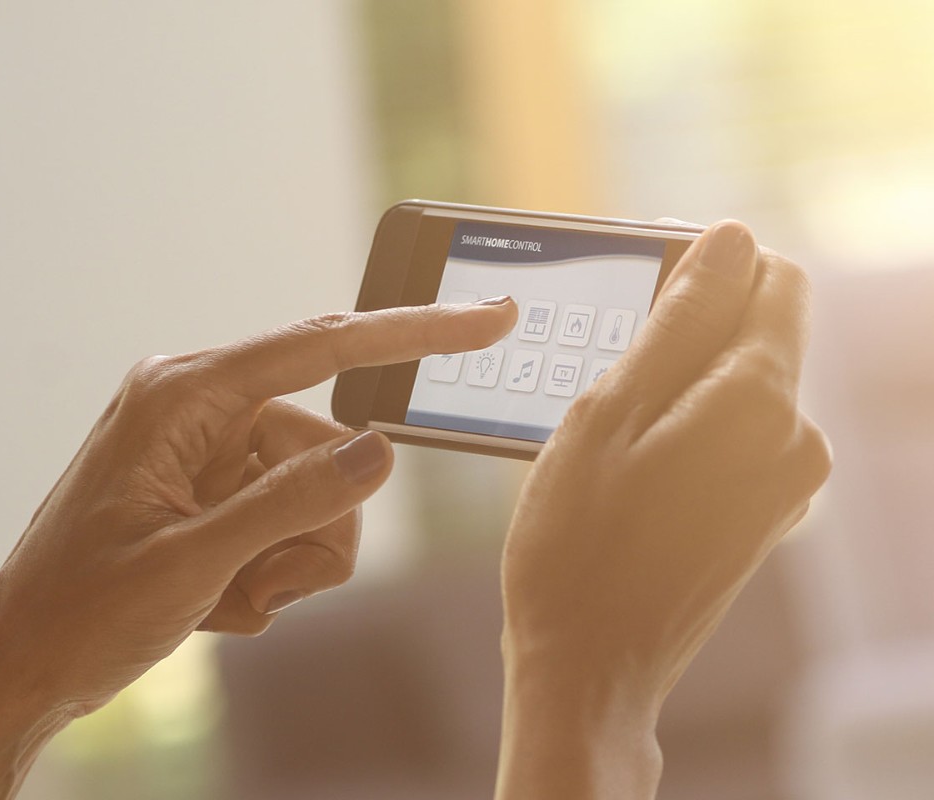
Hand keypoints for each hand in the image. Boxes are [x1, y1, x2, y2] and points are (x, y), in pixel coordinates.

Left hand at [0, 297, 518, 799]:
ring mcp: (200, 450)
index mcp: (182, 395)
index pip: (321, 348)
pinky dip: (264, 570)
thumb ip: (293, 502)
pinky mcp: (205, 488)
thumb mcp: (196, 562)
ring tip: (226, 599)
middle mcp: (195, 407)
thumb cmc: (82, 611)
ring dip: (285, 563)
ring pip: (311, 492)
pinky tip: (211, 601)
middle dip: (314, 530)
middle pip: (326, 447)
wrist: (20, 665)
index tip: (487, 317)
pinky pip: (281, 517)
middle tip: (261, 588)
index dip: (413, 334)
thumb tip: (380, 451)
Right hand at [495, 221, 830, 798]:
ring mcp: (787, 481)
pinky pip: (732, 432)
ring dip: (676, 383)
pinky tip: (630, 470)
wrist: (590, 666)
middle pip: (756, 328)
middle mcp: (798, 436)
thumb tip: (729, 239)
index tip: (629, 307)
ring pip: (738, 381)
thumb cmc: (576, 543)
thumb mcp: (608, 411)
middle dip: (684, 329)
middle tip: (606, 377)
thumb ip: (678, 318)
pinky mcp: (766, 511)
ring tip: (609, 436)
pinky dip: (684, 428)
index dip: (697, 269)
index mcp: (762, 400)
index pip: (767, 273)